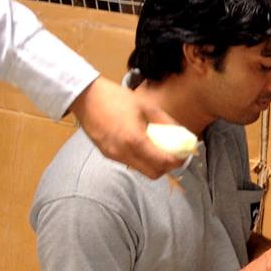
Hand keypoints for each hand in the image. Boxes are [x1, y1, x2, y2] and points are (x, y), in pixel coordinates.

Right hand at [68, 78, 182, 178]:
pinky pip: (130, 163)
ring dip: (154, 163)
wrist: (85, 97)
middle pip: (153, 173)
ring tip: (159, 148)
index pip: (163, 163)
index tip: (185, 154)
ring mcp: (114, 156)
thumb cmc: (117, 98)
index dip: (178, 161)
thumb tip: (184, 134)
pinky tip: (143, 144)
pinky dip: (141, 159)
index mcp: (135, 140)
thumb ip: (167, 123)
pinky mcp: (107, 154)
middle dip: (167, 167)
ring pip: (141, 170)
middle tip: (173, 154)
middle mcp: (124, 153)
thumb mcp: (148, 107)